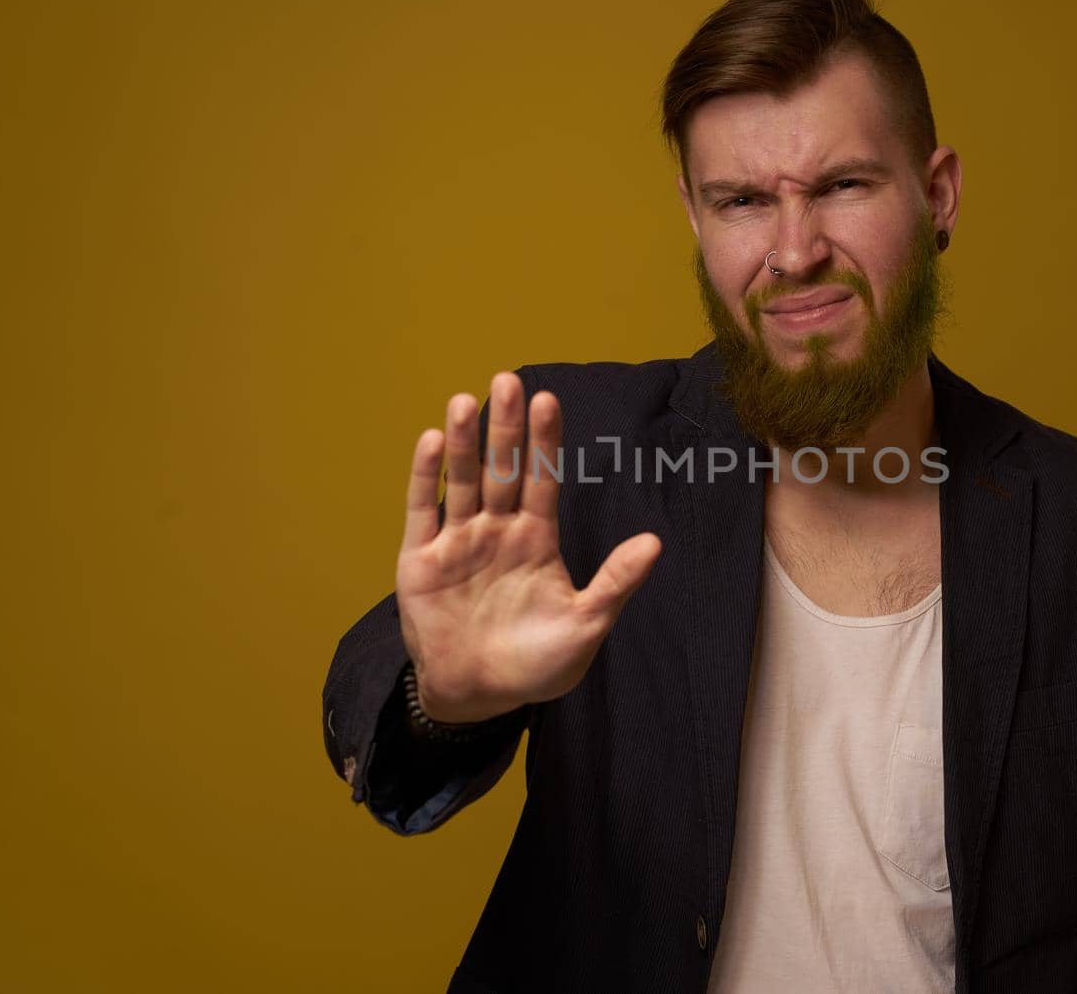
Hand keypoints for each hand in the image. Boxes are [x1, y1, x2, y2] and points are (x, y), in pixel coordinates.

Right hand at [396, 371, 661, 722]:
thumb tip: (654, 542)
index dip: (545, 442)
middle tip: (509, 380)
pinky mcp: (422, 560)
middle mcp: (497, 530)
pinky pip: (424, 510)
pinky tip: (433, 440)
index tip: (548, 400)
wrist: (479, 697)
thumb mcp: (585, 625)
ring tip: (468, 401)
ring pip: (463, 481)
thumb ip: (615, 582)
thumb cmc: (536, 663)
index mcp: (536, 539)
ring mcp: (458, 541)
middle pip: (502, 469)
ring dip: (465, 442)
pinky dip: (427, 477)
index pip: (542, 479)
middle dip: (506, 427)